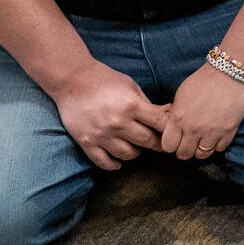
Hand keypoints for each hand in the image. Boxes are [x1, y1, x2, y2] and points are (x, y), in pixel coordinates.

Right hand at [50, 61, 167, 170]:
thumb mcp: (131, 86)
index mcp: (132, 105)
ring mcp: (101, 135)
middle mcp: (118, 123)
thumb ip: (147, 103)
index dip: (169, 129)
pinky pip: (104, 162)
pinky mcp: (86, 143)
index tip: (171, 132)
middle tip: (157, 142)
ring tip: (135, 147)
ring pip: (128, 154)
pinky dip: (114, 164)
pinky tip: (118, 161)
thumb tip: (167, 113)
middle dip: (156, 143)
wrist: (72, 81)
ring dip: (135, 153)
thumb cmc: (105, 80)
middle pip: (147, 141)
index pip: (160, 124)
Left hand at [159, 62, 243, 161]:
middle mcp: (193, 128)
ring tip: (205, 138)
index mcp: (178, 118)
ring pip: (202, 155)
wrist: (231, 70)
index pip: (168, 146)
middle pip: (183, 154)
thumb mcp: (182, 93)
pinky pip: (219, 149)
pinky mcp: (229, 131)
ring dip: (202, 148)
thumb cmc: (205, 79)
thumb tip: (174, 126)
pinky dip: (218, 144)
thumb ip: (176, 113)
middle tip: (191, 140)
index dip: (172, 144)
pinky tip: (218, 134)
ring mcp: (211, 131)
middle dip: (186, 149)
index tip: (177, 139)